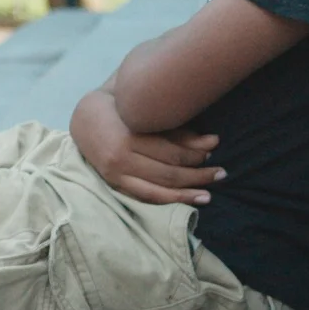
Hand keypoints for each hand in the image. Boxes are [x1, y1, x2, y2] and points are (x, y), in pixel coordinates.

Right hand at [69, 88, 223, 205]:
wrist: (85, 119)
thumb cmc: (122, 110)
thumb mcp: (148, 114)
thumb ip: (178, 130)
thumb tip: (213, 143)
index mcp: (128, 136)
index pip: (171, 152)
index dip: (196, 153)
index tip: (215, 148)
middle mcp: (120, 158)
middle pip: (168, 172)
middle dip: (198, 174)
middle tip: (222, 173)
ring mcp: (116, 174)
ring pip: (158, 189)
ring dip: (187, 192)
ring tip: (209, 194)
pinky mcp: (115, 184)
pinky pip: (146, 196)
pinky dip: (168, 199)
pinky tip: (187, 199)